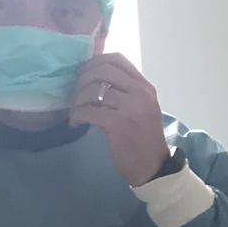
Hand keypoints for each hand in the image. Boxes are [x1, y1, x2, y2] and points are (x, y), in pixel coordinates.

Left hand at [69, 54, 169, 187]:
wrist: (153, 167)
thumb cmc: (144, 139)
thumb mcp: (143, 108)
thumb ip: (127, 91)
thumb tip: (95, 76)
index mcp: (145, 87)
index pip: (117, 59)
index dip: (95, 61)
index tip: (83, 72)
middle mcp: (140, 93)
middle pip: (102, 70)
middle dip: (82, 78)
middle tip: (75, 91)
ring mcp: (130, 108)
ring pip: (93, 90)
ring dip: (77, 99)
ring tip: (74, 109)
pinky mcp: (118, 125)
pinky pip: (89, 111)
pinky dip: (77, 115)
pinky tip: (75, 122)